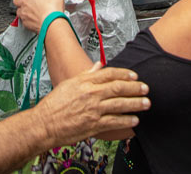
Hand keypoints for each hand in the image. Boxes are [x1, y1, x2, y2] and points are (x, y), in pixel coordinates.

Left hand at [12, 0, 66, 31]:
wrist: (52, 24)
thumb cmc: (53, 10)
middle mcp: (26, 3)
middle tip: (26, 1)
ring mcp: (24, 13)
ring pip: (18, 10)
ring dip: (22, 10)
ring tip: (29, 11)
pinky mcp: (25, 23)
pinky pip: (22, 20)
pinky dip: (26, 20)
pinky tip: (32, 20)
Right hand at [31, 63, 148, 146]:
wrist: (44, 123)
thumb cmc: (54, 105)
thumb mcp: (69, 84)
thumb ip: (86, 74)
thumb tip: (99, 65)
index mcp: (84, 82)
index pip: (109, 74)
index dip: (124, 74)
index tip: (134, 76)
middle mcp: (91, 94)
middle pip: (118, 88)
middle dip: (135, 88)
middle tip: (146, 88)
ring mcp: (93, 110)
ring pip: (120, 104)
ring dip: (135, 103)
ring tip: (146, 103)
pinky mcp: (93, 125)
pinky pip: (114, 122)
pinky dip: (126, 121)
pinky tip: (134, 120)